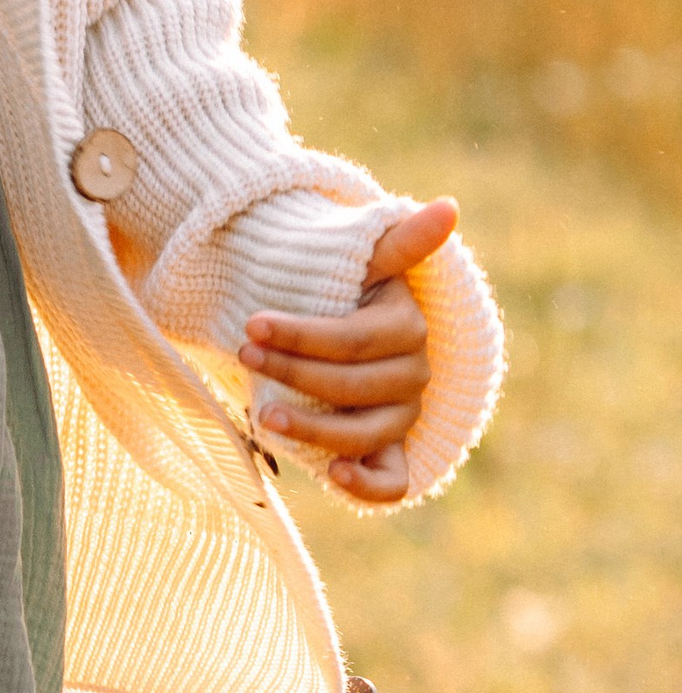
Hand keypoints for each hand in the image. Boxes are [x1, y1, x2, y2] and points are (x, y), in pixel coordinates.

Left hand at [240, 198, 456, 503]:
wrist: (330, 322)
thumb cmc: (340, 288)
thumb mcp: (362, 261)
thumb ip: (399, 241)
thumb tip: (449, 206)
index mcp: (408, 328)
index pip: (355, 339)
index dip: (303, 335)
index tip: (250, 323)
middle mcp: (413, 377)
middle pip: (354, 387)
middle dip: (294, 372)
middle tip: (243, 356)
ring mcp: (402, 418)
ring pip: (366, 434)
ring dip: (315, 429)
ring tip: (262, 414)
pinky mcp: (388, 452)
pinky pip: (392, 481)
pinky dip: (368, 485)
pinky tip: (334, 476)